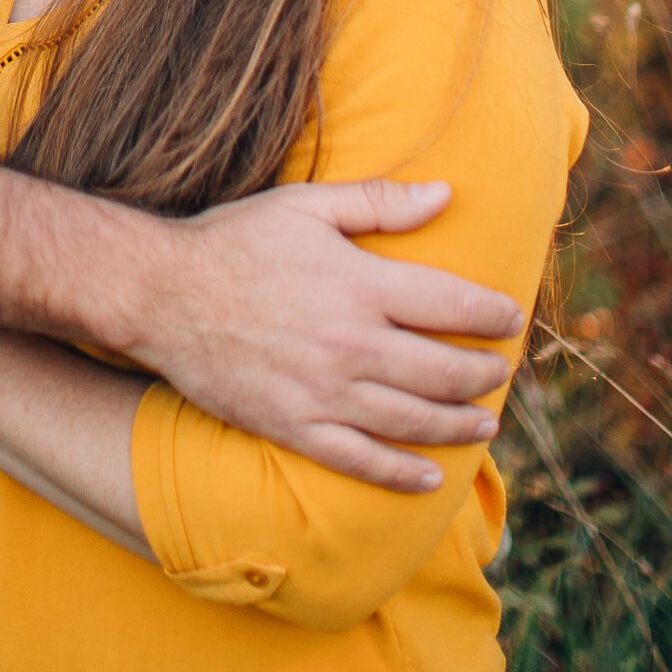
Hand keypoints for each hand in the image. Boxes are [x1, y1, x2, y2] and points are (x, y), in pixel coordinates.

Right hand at [140, 181, 524, 491]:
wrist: (161, 293)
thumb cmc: (235, 240)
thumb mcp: (306, 206)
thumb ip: (379, 202)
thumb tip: (446, 194)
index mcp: (359, 284)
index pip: (451, 304)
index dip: (490, 313)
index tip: (510, 317)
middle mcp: (351, 343)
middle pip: (443, 369)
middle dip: (484, 372)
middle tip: (501, 370)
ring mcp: (324, 392)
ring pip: (413, 420)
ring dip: (459, 424)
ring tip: (485, 422)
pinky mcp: (294, 426)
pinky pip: (361, 460)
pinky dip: (402, 474)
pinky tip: (430, 477)